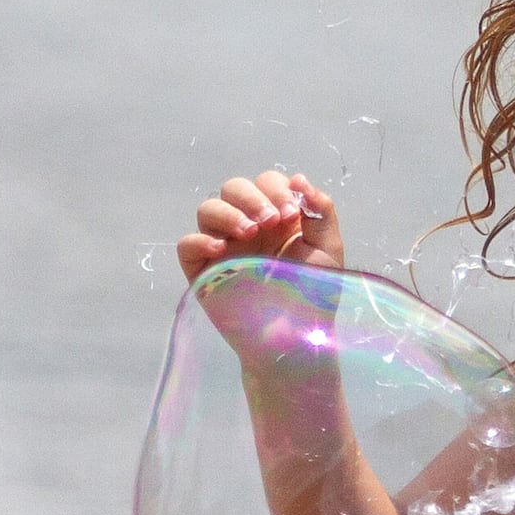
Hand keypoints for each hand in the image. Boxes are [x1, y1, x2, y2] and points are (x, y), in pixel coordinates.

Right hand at [178, 170, 343, 280]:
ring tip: (250, 233)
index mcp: (277, 217)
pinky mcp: (203, 270)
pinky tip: (222, 249)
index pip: (266, 182)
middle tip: (271, 222)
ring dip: (229, 213)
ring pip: (208, 209)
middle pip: (233, 188)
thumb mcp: (328, 248)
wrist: (297, 335)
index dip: (276, 189)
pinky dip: (200, 240)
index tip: (291, 213)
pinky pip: (187, 244)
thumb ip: (320, 211)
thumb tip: (298, 178)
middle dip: (252, 197)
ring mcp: (223, 246)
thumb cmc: (314, 293)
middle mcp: (248, 226)